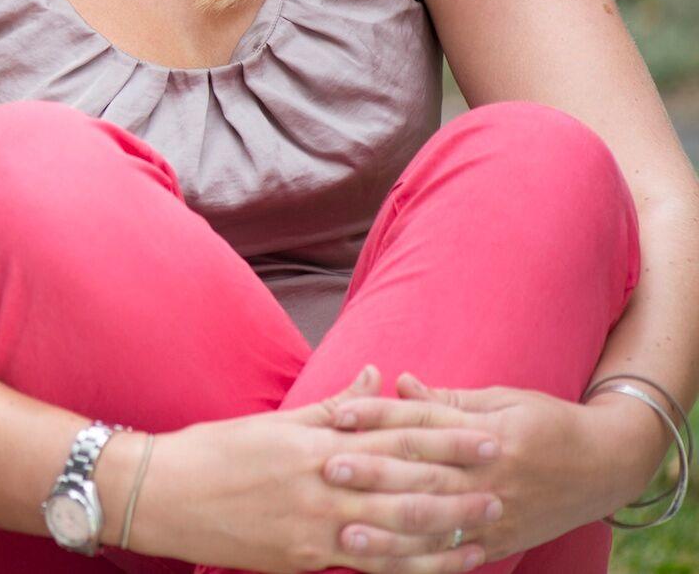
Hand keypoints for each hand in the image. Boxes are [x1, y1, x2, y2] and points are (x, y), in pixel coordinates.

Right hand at [137, 366, 501, 573]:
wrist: (159, 494)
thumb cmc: (212, 451)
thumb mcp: (272, 421)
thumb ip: (331, 406)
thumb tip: (377, 376)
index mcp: (315, 442)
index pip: (392, 437)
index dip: (444, 437)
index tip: (487, 434)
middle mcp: (322, 482)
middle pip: (405, 482)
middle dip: (460, 481)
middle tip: (506, 476)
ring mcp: (315, 524)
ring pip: (396, 528)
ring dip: (447, 527)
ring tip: (488, 523)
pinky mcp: (304, 557)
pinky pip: (369, 564)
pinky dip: (410, 565)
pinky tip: (439, 565)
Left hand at [316, 371, 664, 562]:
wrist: (610, 463)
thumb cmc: (549, 421)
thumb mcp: (502, 399)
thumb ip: (446, 399)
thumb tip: (395, 382)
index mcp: (487, 433)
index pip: (424, 422)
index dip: (379, 416)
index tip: (338, 415)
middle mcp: (491, 475)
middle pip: (424, 474)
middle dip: (374, 473)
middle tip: (328, 470)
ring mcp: (499, 513)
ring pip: (437, 524)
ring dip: (390, 530)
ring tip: (349, 534)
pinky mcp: (505, 540)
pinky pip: (461, 556)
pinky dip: (427, 564)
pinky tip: (392, 567)